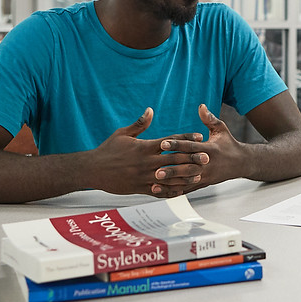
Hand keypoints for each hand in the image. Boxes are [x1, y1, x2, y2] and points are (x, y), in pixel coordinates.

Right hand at [87, 108, 208, 196]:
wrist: (93, 169)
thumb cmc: (108, 149)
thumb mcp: (122, 134)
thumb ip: (139, 124)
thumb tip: (150, 110)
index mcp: (144, 147)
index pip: (170, 141)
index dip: (185, 138)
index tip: (198, 136)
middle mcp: (147, 162)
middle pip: (174, 159)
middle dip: (192, 158)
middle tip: (207, 157)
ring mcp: (144, 177)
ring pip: (170, 177)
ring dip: (186, 176)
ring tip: (199, 175)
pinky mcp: (140, 189)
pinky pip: (159, 192)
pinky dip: (171, 191)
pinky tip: (182, 190)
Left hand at [152, 104, 245, 190]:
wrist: (242, 163)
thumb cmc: (229, 144)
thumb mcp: (221, 129)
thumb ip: (209, 119)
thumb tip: (201, 106)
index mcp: (210, 149)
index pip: (190, 147)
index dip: (176, 145)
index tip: (163, 143)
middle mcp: (208, 164)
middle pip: (187, 167)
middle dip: (171, 169)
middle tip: (156, 170)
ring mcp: (206, 176)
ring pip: (186, 180)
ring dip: (171, 182)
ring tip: (155, 182)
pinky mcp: (204, 183)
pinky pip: (188, 188)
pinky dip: (175, 190)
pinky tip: (163, 191)